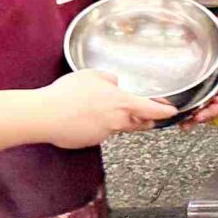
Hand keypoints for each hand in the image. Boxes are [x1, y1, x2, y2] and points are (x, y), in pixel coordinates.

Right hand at [44, 70, 173, 147]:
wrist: (45, 115)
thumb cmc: (67, 94)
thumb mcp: (92, 75)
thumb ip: (108, 79)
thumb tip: (114, 82)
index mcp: (123, 103)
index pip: (153, 110)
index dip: (164, 111)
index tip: (171, 111)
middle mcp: (117, 121)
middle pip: (139, 123)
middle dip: (146, 120)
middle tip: (148, 117)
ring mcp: (104, 134)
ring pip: (118, 128)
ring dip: (118, 122)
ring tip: (105, 111)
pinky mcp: (90, 141)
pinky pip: (99, 133)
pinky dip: (96, 126)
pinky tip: (84, 118)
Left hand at [178, 17, 217, 126]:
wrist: (208, 64)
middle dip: (214, 109)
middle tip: (206, 110)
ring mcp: (211, 101)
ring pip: (210, 113)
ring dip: (202, 117)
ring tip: (192, 119)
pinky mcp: (199, 106)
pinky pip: (195, 116)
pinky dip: (189, 121)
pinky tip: (182, 124)